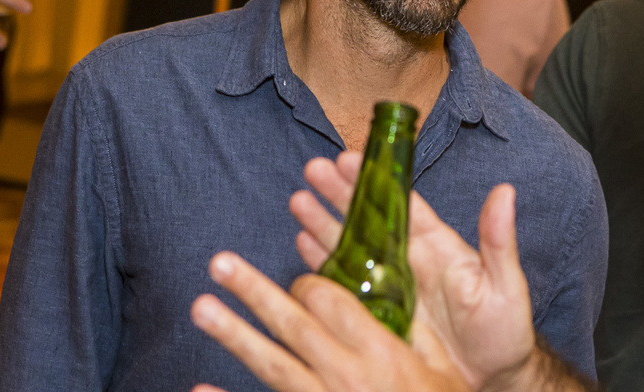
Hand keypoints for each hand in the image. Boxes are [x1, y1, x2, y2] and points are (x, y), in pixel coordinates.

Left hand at [191, 251, 471, 391]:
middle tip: (220, 263)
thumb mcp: (444, 373)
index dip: (310, 284)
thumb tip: (397, 298)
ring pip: (272, 365)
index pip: (334, 303)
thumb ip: (418, 336)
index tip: (299, 280)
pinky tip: (198, 389)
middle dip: (254, 291)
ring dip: (234, 334)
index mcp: (383, 354)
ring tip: (202, 308)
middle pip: (293, 324)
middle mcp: (347, 376)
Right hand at [291, 154, 537, 389]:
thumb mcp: (504, 284)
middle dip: (339, 193)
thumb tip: (505, 191)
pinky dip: (322, 263)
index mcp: (436, 244)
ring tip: (298, 200)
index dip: (374, 179)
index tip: (349, 157)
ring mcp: (389, 284)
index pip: (400, 202)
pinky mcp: (376, 312)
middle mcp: (408, 258)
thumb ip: (498, 240)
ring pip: (349, 245)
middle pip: (367, 217)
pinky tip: (302, 243)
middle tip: (312, 168)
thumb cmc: (503, 330)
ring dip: (323, 222)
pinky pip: (343, 283)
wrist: (490, 379)